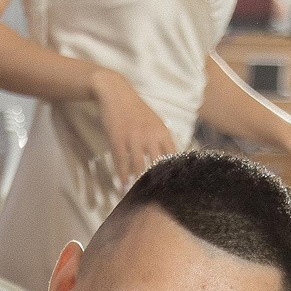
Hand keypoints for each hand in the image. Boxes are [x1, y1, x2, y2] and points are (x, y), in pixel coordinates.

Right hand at [89, 69, 176, 185]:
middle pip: (157, 165)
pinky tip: (124, 185)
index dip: (174, 173)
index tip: (174, 187)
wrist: (116, 92)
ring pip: (139, 167)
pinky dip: (123, 176)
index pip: (173, 157)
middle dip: (157, 182)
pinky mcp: (118, 139)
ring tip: (139, 194)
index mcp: (162, 131)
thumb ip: (161, 139)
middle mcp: (151, 135)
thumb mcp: (154, 122)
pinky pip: (122, 162)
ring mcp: (134, 138)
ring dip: (138, 183)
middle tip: (156, 197)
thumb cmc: (135, 109)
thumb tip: (168, 160)